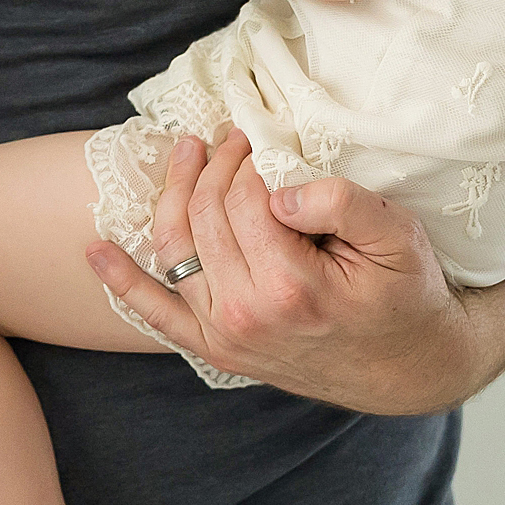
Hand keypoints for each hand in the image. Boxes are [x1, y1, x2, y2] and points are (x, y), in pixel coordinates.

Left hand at [83, 131, 486, 415]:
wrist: (410, 369)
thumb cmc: (406, 295)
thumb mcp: (397, 236)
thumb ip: (341, 200)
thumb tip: (278, 188)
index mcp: (290, 287)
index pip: (242, 197)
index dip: (245, 157)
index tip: (256, 136)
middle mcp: (245, 315)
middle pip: (203, 215)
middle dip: (211, 165)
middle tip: (231, 138)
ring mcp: (224, 335)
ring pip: (173, 247)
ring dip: (172, 193)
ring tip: (188, 152)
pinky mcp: (215, 348)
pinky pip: (156, 313)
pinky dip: (122, 281)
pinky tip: (95, 251)